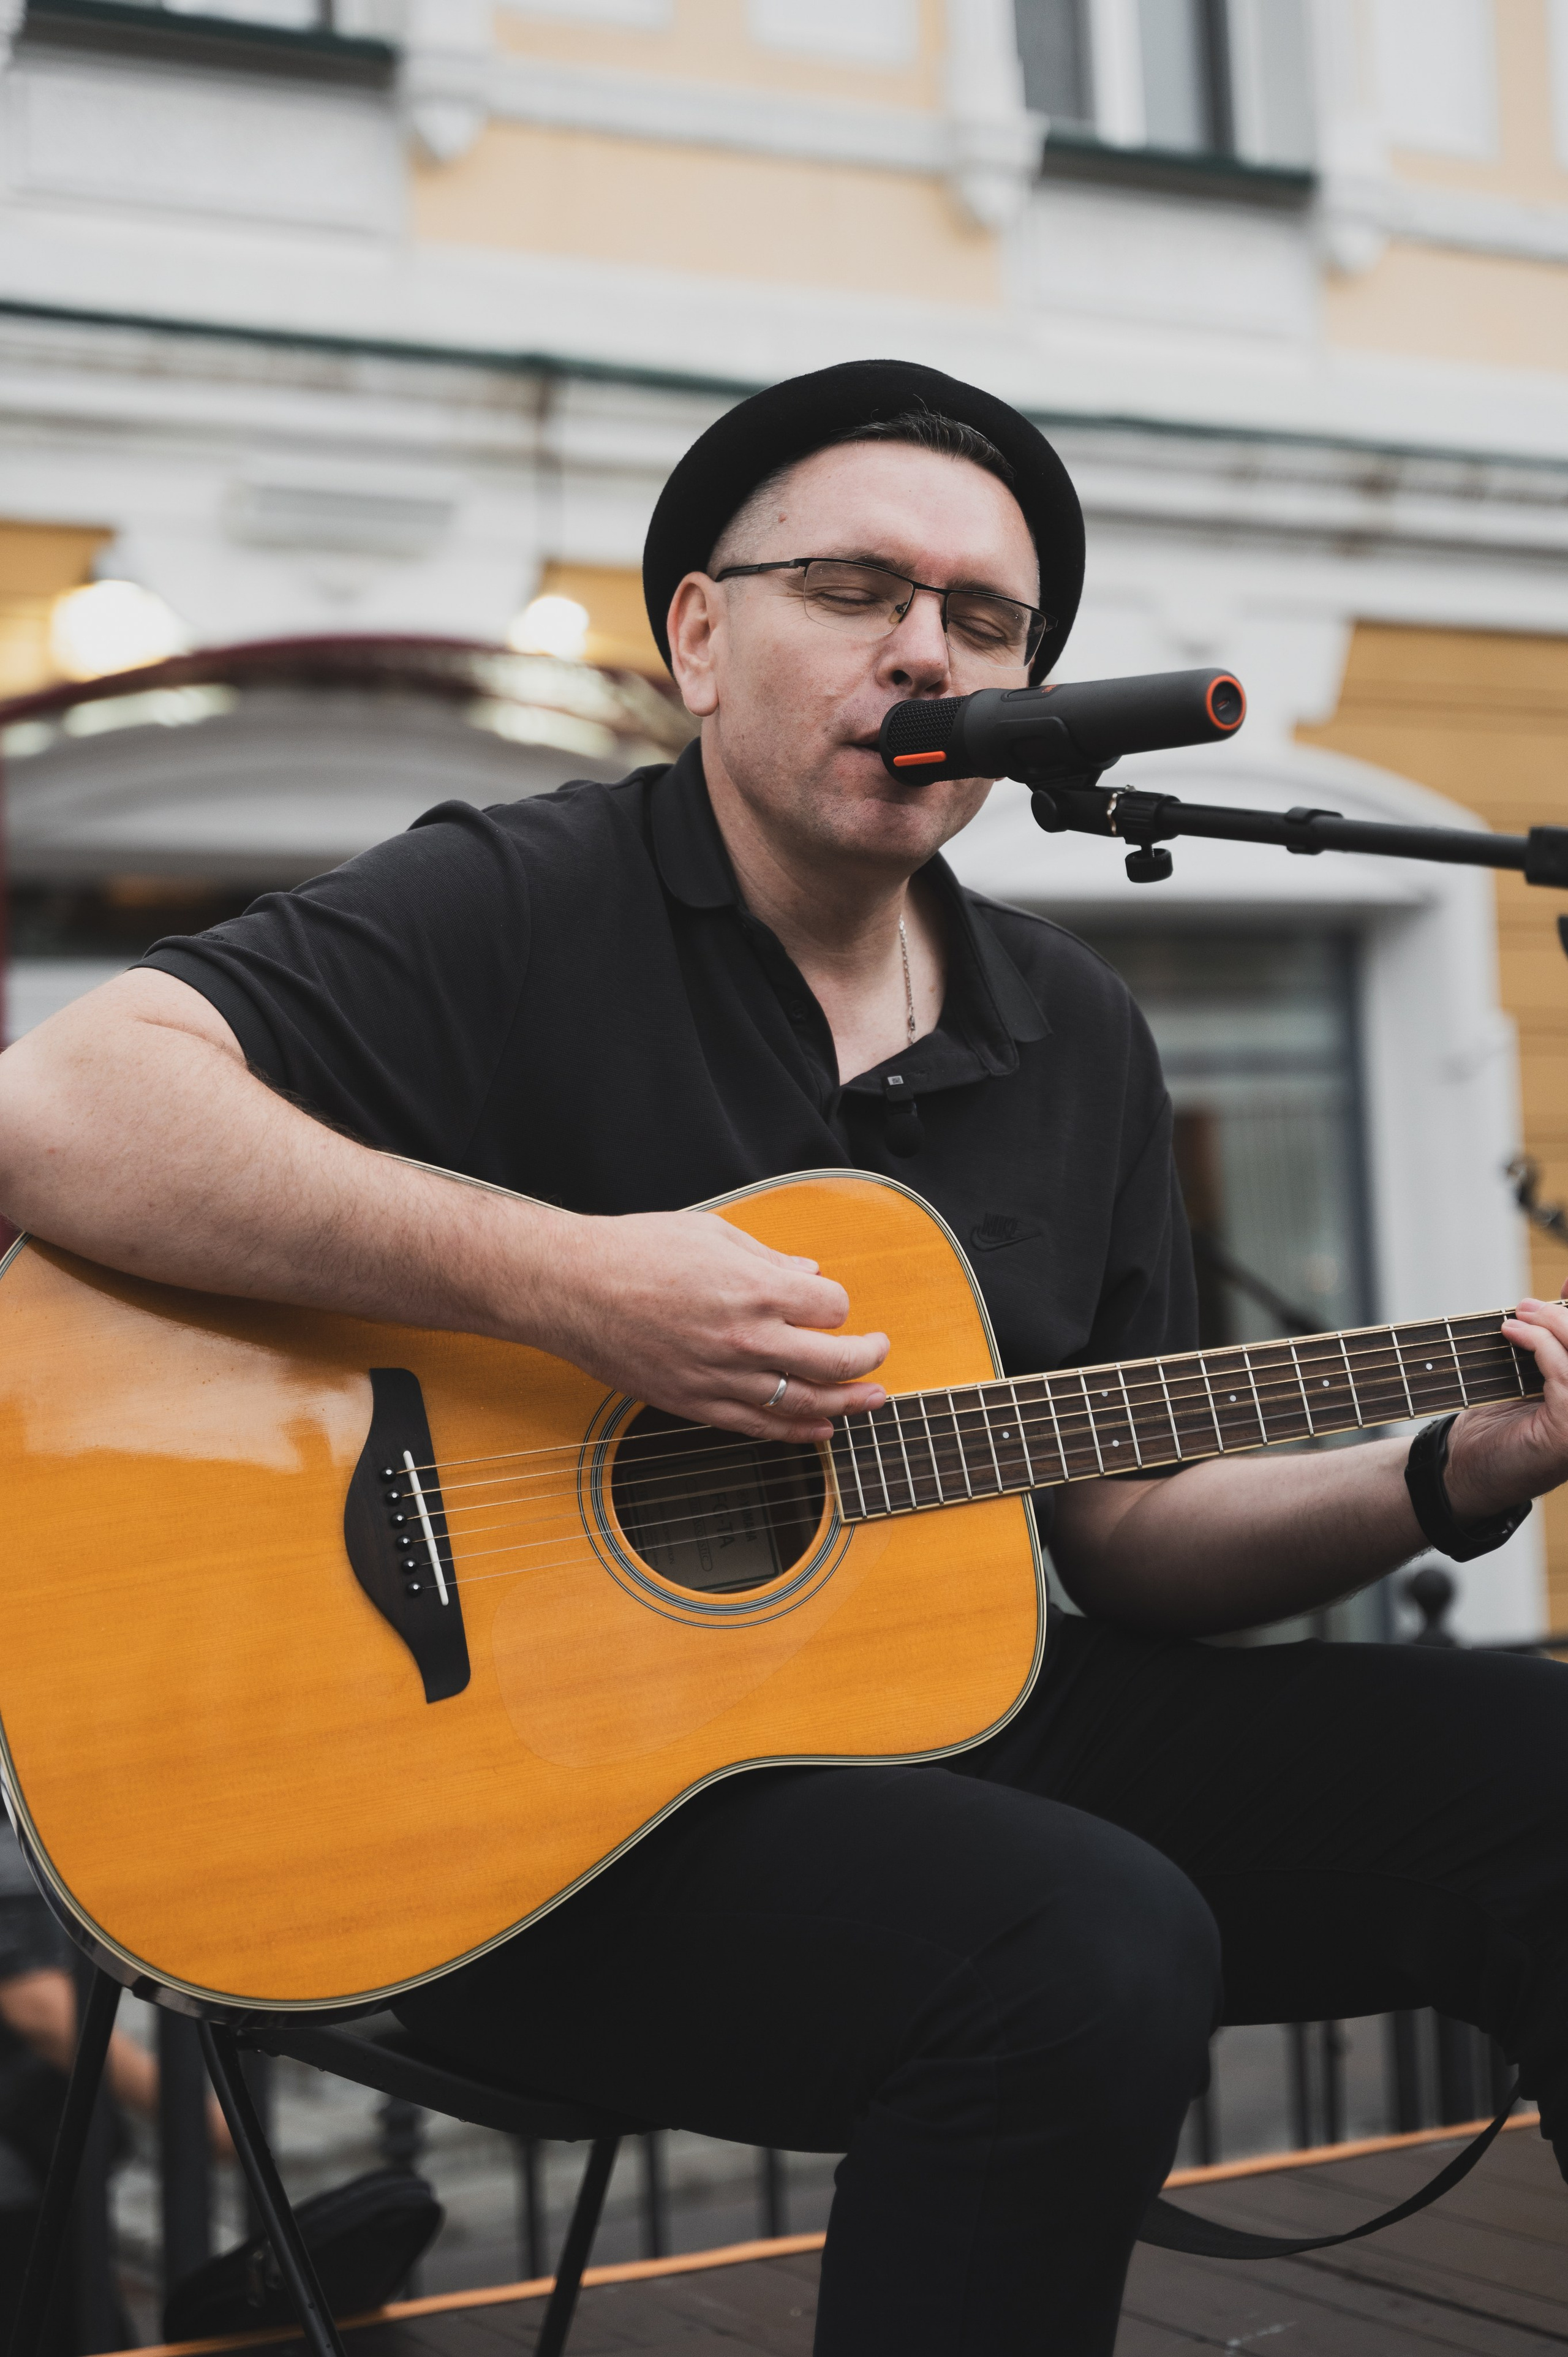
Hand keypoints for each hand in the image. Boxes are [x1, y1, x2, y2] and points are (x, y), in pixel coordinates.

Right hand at [530, 1208, 887, 1441]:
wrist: (571, 1289)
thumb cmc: (635, 1252)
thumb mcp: (712, 1234)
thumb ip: (768, 1259)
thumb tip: (809, 1274)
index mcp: (756, 1288)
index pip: (832, 1307)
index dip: (839, 1305)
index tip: (830, 1304)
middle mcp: (747, 1338)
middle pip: (834, 1362)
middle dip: (868, 1359)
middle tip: (879, 1353)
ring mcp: (721, 1377)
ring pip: (803, 1404)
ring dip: (846, 1405)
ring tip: (871, 1401)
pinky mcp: (695, 1403)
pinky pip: (759, 1428)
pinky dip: (796, 1434)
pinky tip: (819, 1432)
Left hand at [1444, 1286, 1567, 1518]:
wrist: (1462, 1471)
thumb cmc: (1496, 1426)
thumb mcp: (1529, 1378)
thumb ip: (1551, 1346)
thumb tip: (1560, 1295)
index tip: (1564, 1287)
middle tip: (1531, 1304)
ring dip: (1555, 1327)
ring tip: (1520, 1315)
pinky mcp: (1567, 1435)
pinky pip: (1566, 1378)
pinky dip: (1540, 1346)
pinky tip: (1514, 1333)